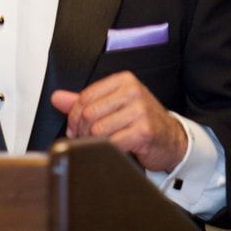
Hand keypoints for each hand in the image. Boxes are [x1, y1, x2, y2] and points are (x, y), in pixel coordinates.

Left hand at [50, 71, 187, 172]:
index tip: (73, 127)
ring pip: (99, 129)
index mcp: (123, 80)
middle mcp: (132, 91)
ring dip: (93, 142)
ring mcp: (140, 110)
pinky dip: (108, 150)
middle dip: (81, 131)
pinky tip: (113, 149)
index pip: (86, 96)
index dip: (74, 115)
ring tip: (99, 145)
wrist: (172, 139)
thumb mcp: (114, 105)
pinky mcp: (145, 131)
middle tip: (84, 139)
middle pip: (89, 113)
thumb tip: (57, 98)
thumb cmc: (142, 121)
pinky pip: (113, 142)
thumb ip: (84, 101)